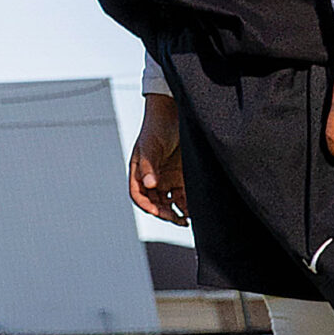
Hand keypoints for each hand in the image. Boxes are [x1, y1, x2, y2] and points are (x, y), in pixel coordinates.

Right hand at [128, 95, 186, 224]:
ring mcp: (168, 178)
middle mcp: (153, 178)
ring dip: (176, 212)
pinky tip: (194, 210)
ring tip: (187, 219)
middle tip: (176, 219)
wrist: (176, 114)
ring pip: (170, 202)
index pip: (138, 194)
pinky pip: (184, 196)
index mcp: (139, 172)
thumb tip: (150, 185)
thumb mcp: (150, 146)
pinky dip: (188, 205)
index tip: (157, 211)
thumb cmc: (157, 127)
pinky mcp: (183, 177)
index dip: (146, 205)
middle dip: (164, 213)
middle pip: (155, 202)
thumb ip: (149, 166)